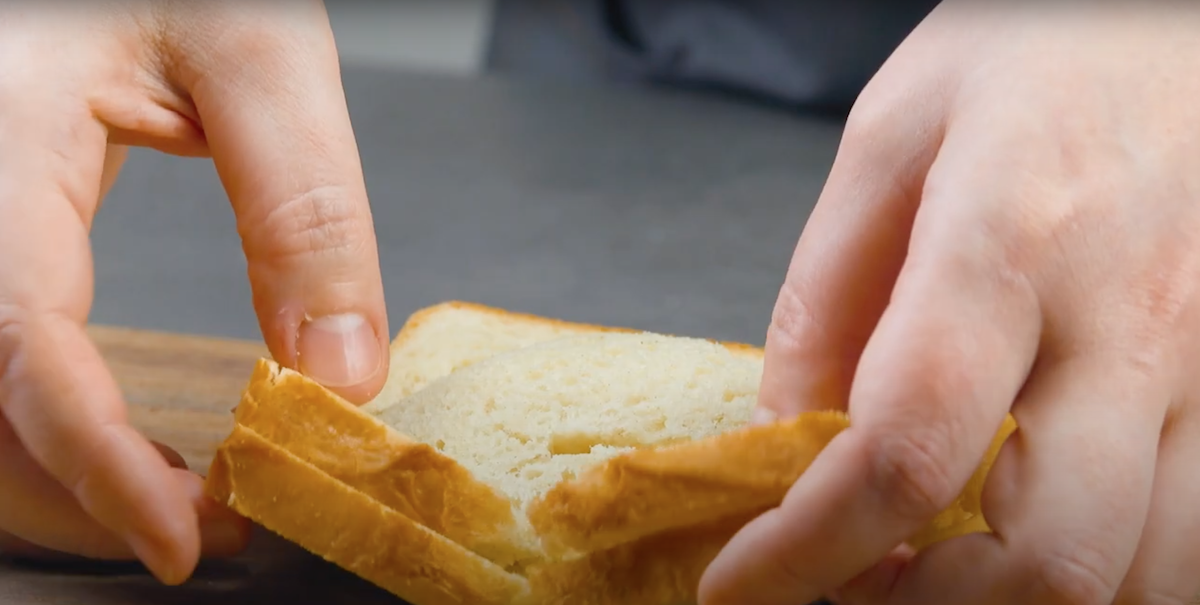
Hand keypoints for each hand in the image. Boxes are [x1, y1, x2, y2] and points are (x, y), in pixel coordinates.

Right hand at [0, 0, 390, 584]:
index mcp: (0, 138)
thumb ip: (301, 206)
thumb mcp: (259, 52)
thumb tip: (338, 374)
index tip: (185, 537)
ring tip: (172, 505)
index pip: (23, 338)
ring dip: (60, 473)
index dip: (97, 460)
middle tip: (203, 534)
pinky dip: (50, 421)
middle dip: (80, 492)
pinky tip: (119, 445)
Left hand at [700, 3, 1199, 603]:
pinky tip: (1033, 535)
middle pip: (1047, 556)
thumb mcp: (892, 134)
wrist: (1190, 16)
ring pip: (1143, 575)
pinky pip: (1199, 540)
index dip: (807, 548)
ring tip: (934, 564)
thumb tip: (780, 433)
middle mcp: (1135, 319)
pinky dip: (1105, 574)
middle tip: (852, 580)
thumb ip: (826, 294)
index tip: (743, 585)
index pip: (904, 450)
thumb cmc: (1045, 48)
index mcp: (1013, 239)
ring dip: (1015, 603)